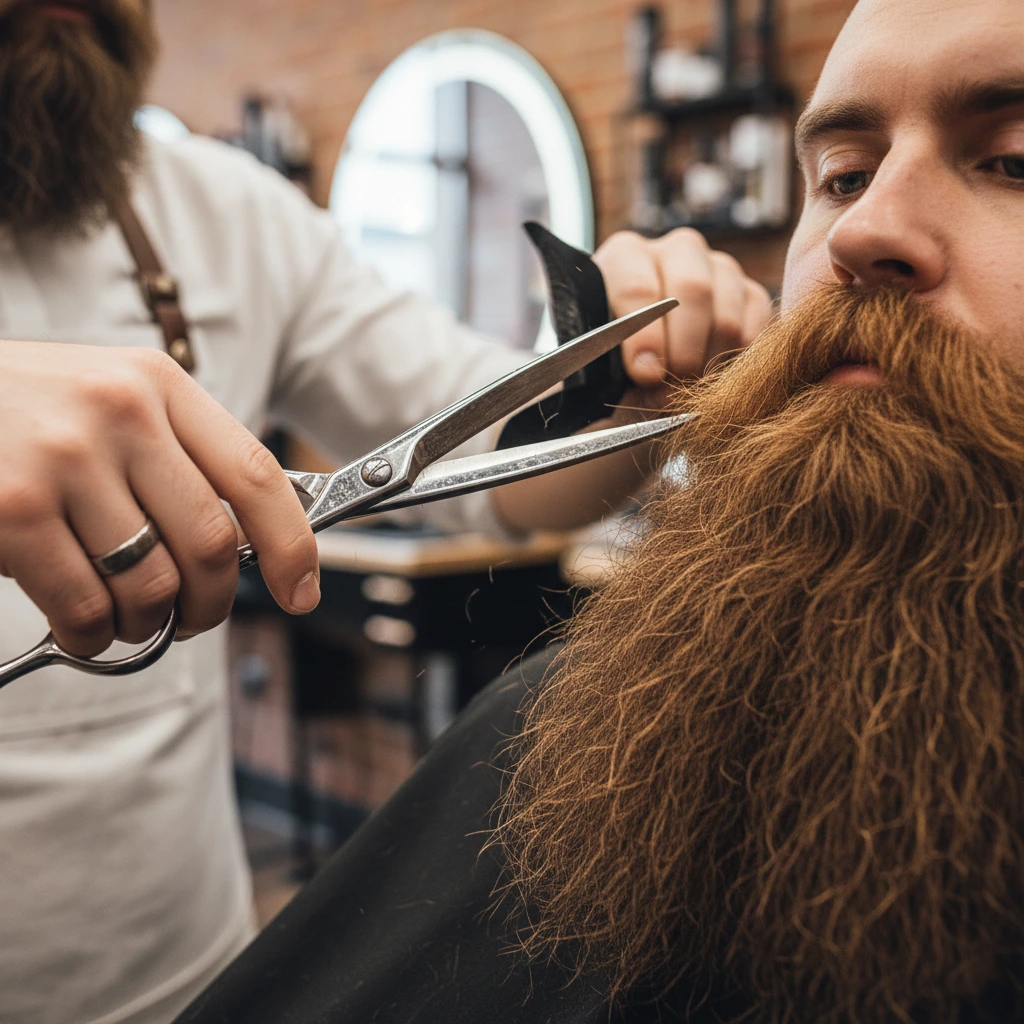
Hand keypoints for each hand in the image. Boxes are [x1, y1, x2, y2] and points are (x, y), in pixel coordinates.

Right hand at [0, 342, 319, 655]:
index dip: (292, 545)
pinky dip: (94, 637)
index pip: (257, 475)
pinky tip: (83, 627)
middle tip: (192, 620)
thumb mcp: (110, 401)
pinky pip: (87, 608)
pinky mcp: (13, 510)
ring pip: (153, 586)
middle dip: (211, 604)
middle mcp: (121, 412)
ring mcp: (65, 459)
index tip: (300, 591)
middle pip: (212, 543)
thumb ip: (175, 457)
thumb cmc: (22, 410)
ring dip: (148, 627)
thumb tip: (244, 544)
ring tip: (127, 621)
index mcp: (159, 384)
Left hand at [594, 228, 771, 405]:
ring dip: (708, 365)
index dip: (645, 337)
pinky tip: (711, 380)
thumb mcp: (600, 366)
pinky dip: (736, 365)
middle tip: (670, 391)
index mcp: (626, 256)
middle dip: (682, 351)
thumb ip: (610, 370)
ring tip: (685, 393)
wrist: (643, 374)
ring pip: (727, 316)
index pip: (639, 286)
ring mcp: (720, 269)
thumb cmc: (612, 368)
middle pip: (694, 289)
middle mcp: (677, 251)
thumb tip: (648, 374)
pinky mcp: (751, 295)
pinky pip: (755, 331)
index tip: (646, 374)